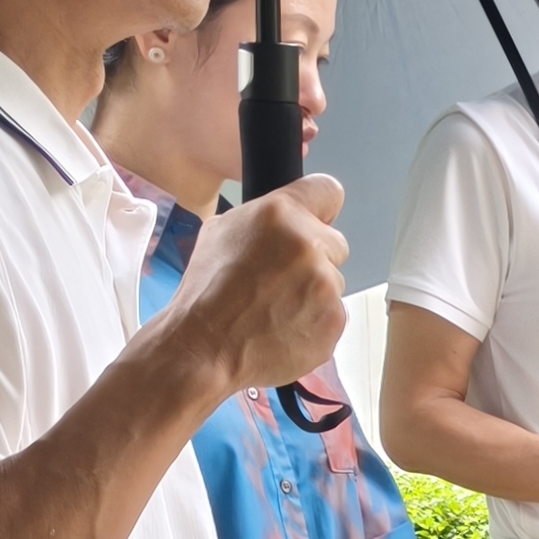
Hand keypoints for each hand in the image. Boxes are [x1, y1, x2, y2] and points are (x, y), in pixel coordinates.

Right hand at [166, 175, 348, 395]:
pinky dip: (315, 322)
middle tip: (280, 280)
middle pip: (334, 243)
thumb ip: (266, 220)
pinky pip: (334, 314)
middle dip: (315, 258)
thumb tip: (290, 220)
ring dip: (314, 293)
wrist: (204, 347)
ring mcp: (325, 285)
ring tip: (275, 309)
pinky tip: (284, 327)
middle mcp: (308, 245)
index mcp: (280, 214)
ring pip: (333, 282)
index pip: (328, 191)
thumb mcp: (222, 232)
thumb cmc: (206, 293)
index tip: (318, 222)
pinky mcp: (334, 320)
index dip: (322, 210)